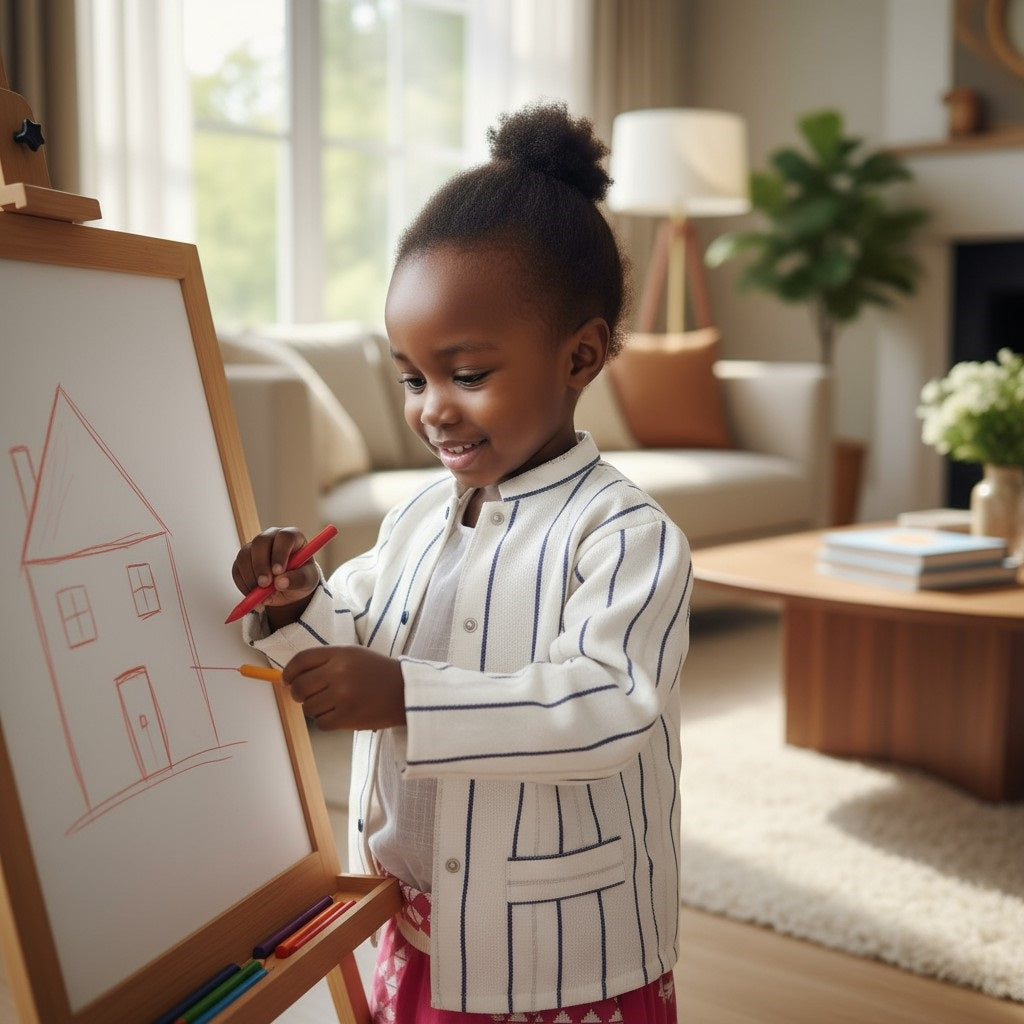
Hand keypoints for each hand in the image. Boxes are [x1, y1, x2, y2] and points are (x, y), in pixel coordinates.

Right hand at [231, 527, 320, 626]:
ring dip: (250, 576)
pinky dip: (243, 585)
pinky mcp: (242, 560)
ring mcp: (254, 547)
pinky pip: (237, 570)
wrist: (290, 588)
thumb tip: (281, 583)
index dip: (280, 553)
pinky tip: (253, 596)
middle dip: (261, 565)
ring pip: (245, 555)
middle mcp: (271, 537)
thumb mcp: (308, 581)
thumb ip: (298, 580)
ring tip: (261, 595)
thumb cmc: (301, 578)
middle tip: (265, 584)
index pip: (284, 537)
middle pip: (260, 542)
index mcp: (291, 537)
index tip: (278, 572)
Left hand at [282, 646, 405, 730]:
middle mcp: (339, 673)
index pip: (301, 660)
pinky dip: (326, 721)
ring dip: (314, 708)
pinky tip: (339, 714)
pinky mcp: (347, 717)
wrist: (405, 692)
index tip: (287, 679)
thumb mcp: (353, 656)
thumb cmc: (377, 673)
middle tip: (306, 695)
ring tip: (331, 704)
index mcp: (340, 654)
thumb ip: (325, 662)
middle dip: (297, 693)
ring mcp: (343, 696)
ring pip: (308, 707)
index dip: (288, 671)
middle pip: (299, 686)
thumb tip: (291, 677)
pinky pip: (321, 723)